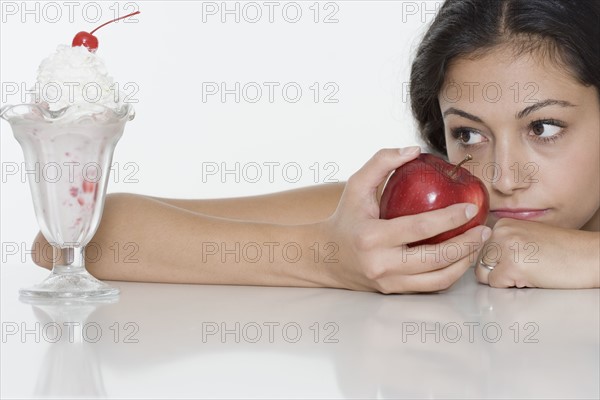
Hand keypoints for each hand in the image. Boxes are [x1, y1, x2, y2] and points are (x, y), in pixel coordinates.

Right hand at [319, 147, 491, 293]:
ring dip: (464, 263)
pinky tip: (460, 258)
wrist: (325, 257)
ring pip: (438, 279)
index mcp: (371, 237)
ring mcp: (388, 282)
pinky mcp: (394, 291)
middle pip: (435, 259)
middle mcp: (381, 264)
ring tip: (477, 245)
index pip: (419, 228)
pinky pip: (430, 287)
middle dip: (467, 245)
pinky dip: (450, 273)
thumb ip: (381, 162)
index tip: (470, 208)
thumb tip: (414, 150)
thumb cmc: (345, 218)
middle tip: (484, 230)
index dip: (449, 219)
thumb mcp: (356, 185)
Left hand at [475, 218, 599, 287]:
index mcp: (503, 224)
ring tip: (529, 271)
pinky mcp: (511, 266)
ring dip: (504, 279)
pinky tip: (533, 277)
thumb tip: (478, 259)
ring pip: (483, 274)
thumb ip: (502, 243)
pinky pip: (496, 285)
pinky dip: (512, 287)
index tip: (519, 258)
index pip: (479, 249)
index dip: (497, 261)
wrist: (591, 256)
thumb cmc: (563, 252)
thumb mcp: (525, 238)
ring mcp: (505, 247)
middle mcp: (501, 231)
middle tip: (527, 267)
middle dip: (498, 271)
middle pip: (479, 262)